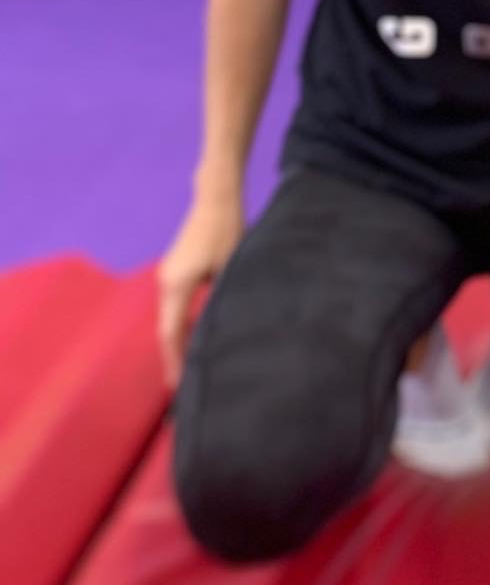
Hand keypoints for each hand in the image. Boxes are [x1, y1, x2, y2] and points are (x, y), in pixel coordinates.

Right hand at [156, 189, 246, 390]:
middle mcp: (165, 283)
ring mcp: (167, 276)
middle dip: (174, 357)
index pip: (171, 333)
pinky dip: (181, 325)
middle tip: (181, 388)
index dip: (174, 362)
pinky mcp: (175, 270)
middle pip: (166, 329)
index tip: (176, 387)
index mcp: (176, 286)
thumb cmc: (226, 230)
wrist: (216, 197)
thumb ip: (221, 299)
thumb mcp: (229, 267)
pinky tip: (192, 337)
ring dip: (178, 341)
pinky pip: (175, 306)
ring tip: (187, 368)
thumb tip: (224, 329)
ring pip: (170, 317)